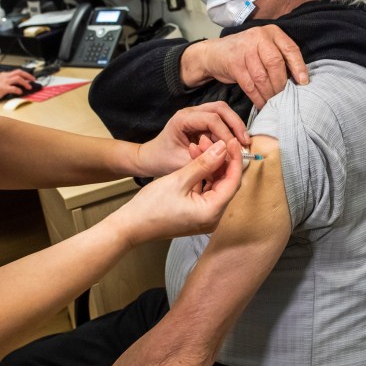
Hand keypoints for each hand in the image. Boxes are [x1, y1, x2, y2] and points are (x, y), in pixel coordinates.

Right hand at [0, 70, 35, 106]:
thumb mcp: (0, 84)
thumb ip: (9, 83)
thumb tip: (20, 86)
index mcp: (4, 75)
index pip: (17, 72)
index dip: (25, 74)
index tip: (31, 78)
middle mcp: (4, 76)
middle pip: (19, 72)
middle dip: (28, 76)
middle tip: (33, 80)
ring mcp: (3, 82)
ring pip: (17, 79)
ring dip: (25, 83)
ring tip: (29, 87)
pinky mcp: (1, 88)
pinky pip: (12, 88)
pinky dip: (18, 90)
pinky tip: (20, 92)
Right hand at [109, 139, 241, 246]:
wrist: (130, 225)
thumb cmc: (151, 207)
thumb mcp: (179, 180)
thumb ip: (204, 164)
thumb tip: (223, 148)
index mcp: (212, 212)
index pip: (233, 181)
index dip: (234, 159)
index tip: (231, 141)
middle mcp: (212, 218)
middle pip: (225, 183)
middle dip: (219, 160)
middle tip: (209, 140)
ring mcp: (204, 217)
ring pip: (215, 185)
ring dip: (209, 165)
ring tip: (198, 145)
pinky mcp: (196, 214)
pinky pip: (205, 191)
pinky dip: (201, 175)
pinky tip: (193, 159)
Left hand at [136, 102, 249, 177]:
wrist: (151, 158)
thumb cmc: (162, 159)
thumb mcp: (182, 163)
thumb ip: (204, 160)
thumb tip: (228, 157)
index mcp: (183, 119)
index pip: (211, 119)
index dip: (226, 133)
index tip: (236, 148)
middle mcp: (190, 112)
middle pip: (220, 109)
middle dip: (235, 124)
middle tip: (245, 141)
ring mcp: (196, 115)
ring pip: (222, 112)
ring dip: (234, 125)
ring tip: (242, 142)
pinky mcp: (201, 121)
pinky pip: (219, 120)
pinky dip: (228, 130)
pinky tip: (233, 144)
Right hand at [180, 25, 308, 108]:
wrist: (214, 53)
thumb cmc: (245, 53)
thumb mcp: (264, 47)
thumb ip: (279, 56)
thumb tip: (299, 79)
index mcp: (271, 32)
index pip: (290, 49)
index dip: (299, 67)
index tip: (304, 83)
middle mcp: (258, 37)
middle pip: (276, 64)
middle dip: (281, 84)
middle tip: (283, 97)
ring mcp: (244, 49)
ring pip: (262, 77)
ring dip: (269, 94)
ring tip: (273, 103)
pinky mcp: (234, 63)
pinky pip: (250, 85)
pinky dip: (257, 97)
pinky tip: (261, 104)